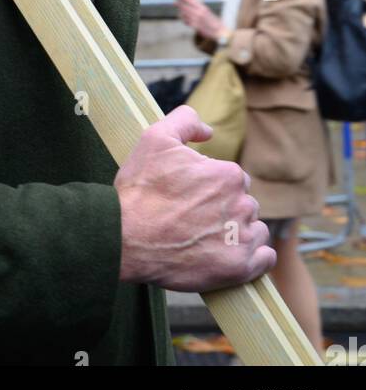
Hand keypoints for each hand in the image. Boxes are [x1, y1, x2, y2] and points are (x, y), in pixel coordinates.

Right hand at [115, 105, 274, 290]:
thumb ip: (186, 121)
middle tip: (195, 219)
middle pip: (244, 205)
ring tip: (207, 239)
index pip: (233, 179)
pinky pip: (264, 260)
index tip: (191, 197)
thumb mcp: (155, 138)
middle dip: (225, 210)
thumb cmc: (140, 189)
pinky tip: (229, 254)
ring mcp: (242, 239)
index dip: (212, 186)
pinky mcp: (239, 268)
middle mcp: (242, 205)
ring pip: (254, 230)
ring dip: (238, 233)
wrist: (125, 237)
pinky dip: (252, 258)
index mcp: (229, 175)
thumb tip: (209, 131)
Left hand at [177, 0, 226, 41]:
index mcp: (202, 8)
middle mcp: (199, 13)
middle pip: (185, 6)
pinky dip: (183, 19)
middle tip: (175, 2)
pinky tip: (184, 17)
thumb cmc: (212, 20)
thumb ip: (197, 4)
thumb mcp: (206, 10)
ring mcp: (196, 20)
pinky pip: (185, 21)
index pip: (190, 0)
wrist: (218, 31)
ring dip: (180, 11)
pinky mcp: (194, 27)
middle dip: (179, 4)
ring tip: (180, 10)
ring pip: (183, 14)